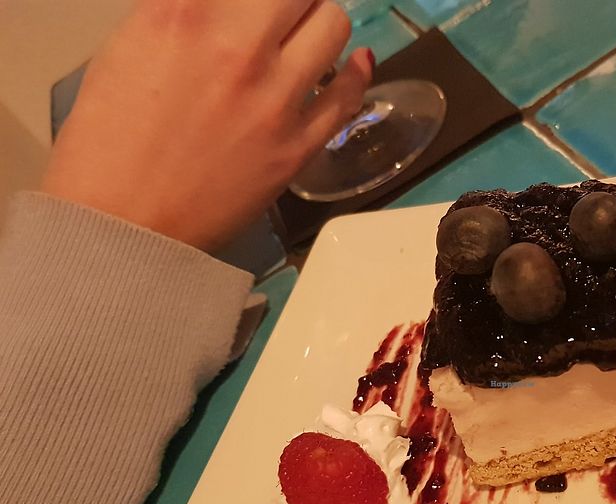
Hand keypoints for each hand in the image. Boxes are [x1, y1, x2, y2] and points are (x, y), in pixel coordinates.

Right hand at [41, 0, 372, 252]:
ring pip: (333, 27)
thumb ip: (191, 10)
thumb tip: (232, 7)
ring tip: (308, 35)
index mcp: (186, 13)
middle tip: (285, 12)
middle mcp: (238, 47)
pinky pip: (349, 96)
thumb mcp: (136, 43)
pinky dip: (356, 72)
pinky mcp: (299, 145)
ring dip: (321, 24)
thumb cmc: (110, 137)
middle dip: (294, 0)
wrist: (122, 221)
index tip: (258, 8)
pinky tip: (354, 63)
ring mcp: (275, 98)